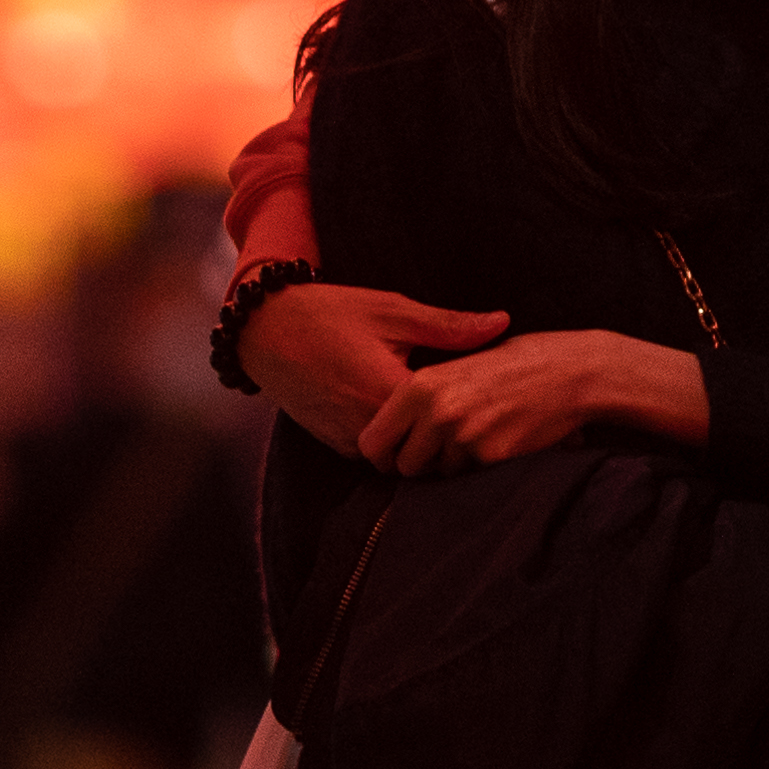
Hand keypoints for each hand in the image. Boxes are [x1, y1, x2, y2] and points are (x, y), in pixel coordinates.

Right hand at [239, 281, 511, 451]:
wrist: (265, 328)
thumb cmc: (331, 312)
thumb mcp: (393, 310)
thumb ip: (449, 326)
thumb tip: (502, 322)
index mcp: (388, 392)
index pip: (448, 423)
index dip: (470, 412)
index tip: (484, 395)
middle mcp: (367, 427)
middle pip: (427, 449)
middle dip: (447, 433)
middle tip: (466, 407)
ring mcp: (348, 440)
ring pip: (401, 457)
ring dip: (419, 439)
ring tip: (436, 410)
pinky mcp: (335, 444)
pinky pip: (376, 454)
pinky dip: (393, 439)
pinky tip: (404, 413)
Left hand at [360, 328, 704, 474]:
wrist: (573, 371)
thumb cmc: (517, 361)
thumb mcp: (460, 362)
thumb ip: (424, 392)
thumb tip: (392, 428)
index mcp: (420, 384)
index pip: (371, 442)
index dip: (382, 453)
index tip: (398, 451)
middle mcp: (436, 411)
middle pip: (403, 466)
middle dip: (419, 462)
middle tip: (442, 446)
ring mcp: (464, 437)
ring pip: (438, 475)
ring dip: (452, 464)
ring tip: (480, 434)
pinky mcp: (491, 457)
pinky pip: (469, 478)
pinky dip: (480, 466)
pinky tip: (500, 440)